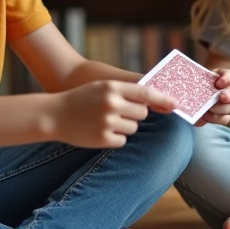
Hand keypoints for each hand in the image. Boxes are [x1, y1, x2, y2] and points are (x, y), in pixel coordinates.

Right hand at [50, 80, 175, 147]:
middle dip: (135, 114)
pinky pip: (123, 140)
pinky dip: (115, 138)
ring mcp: (107, 122)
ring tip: (105, 121)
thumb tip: (154, 101)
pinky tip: (100, 131)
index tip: (176, 105)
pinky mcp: (103, 139)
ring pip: (134, 128)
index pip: (146, 93)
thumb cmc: (81, 99)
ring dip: (125, 126)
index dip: (163, 99)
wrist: (53, 115)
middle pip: (142, 113)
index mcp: (112, 87)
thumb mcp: (102, 87)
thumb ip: (126, 91)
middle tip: (119, 112)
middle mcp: (111, 104)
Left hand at [197, 68, 229, 126]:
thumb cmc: (195, 84)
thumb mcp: (195, 78)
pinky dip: (216, 118)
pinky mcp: (219, 116)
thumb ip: (196, 79)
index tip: (218, 83)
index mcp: (223, 78)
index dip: (227, 79)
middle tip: (221, 97)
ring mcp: (226, 105)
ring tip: (210, 109)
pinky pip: (224, 119)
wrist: (193, 94)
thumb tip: (189, 86)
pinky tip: (206, 116)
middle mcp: (228, 91)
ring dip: (222, 109)